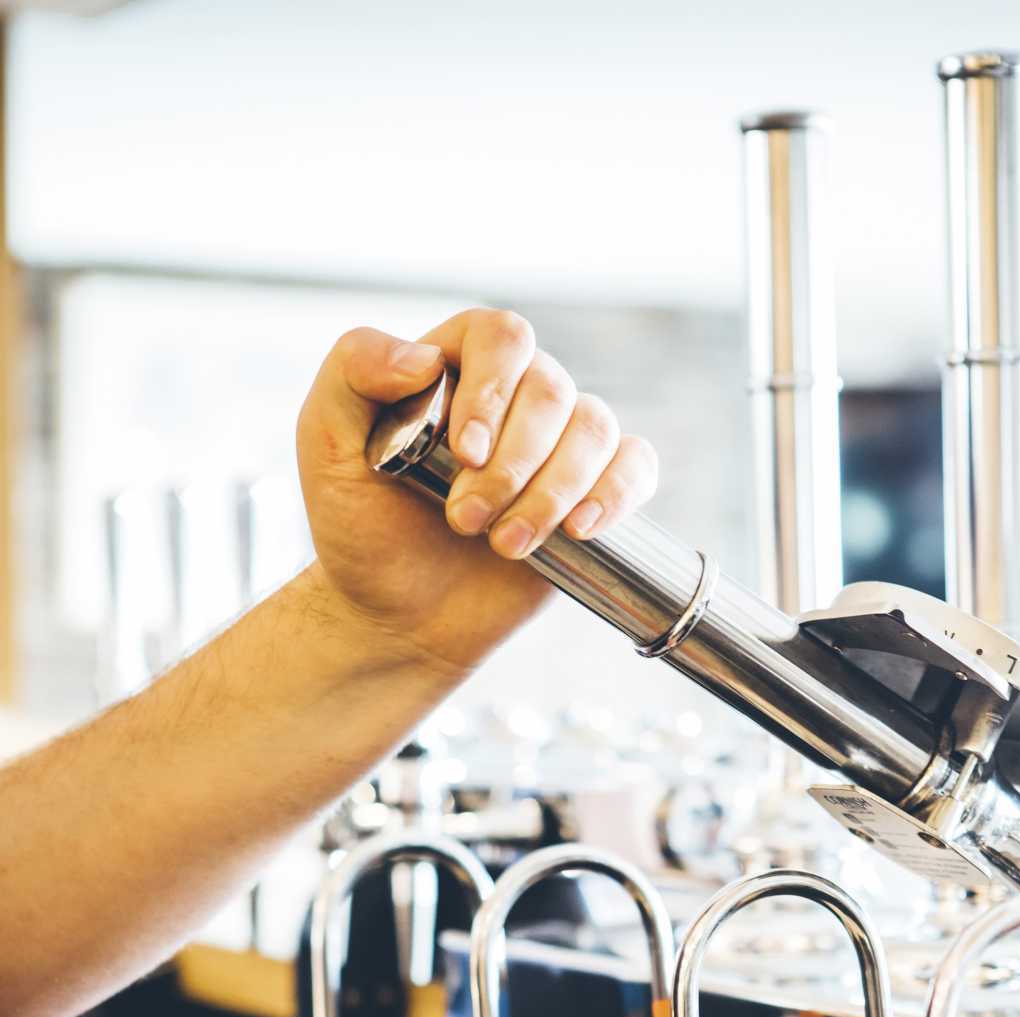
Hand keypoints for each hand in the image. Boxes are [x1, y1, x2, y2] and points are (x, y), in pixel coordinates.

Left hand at [296, 310, 657, 680]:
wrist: (396, 616)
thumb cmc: (360, 527)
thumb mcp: (324, 444)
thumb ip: (353, 374)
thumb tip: (423, 357)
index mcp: (455, 365)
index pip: (502, 337)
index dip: (494, 390)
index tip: (464, 453)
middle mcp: (515, 395)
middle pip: (552, 389)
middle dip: (514, 465)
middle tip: (464, 521)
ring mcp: (557, 444)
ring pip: (595, 430)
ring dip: (553, 492)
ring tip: (506, 546)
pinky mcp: (590, 493)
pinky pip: (635, 465)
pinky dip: (617, 492)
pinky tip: (579, 529)